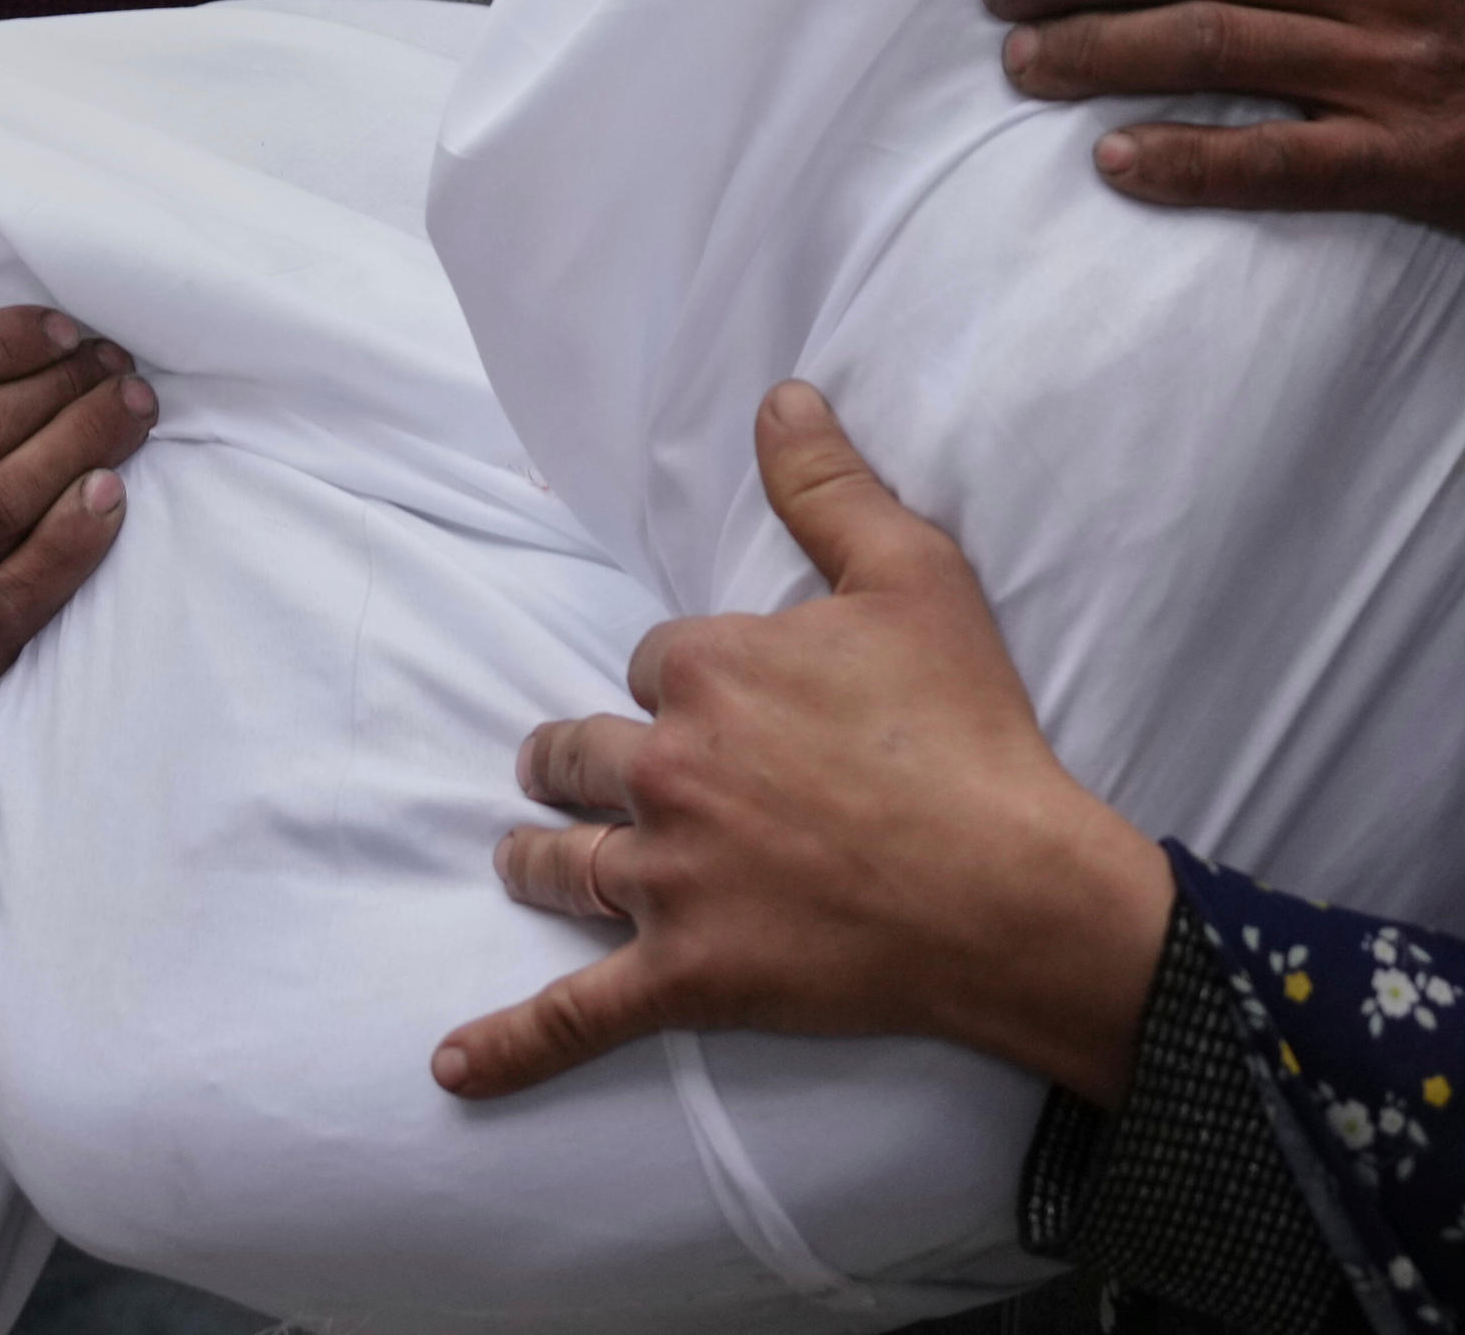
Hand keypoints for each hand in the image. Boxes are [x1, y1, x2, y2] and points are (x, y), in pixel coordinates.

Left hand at [437, 384, 1171, 1106]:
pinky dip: (511, 1044)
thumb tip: (777, 397)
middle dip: (574, 762)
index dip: (680, 681)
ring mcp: (667, 880)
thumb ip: (829, 485)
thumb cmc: (968, 731)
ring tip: (523, 857)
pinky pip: (576, 1014)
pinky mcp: (685, 976)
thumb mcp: (915, 575)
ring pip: (557, 864)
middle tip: (576, 772)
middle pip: (578, 756)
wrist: (1011, 885)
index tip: (723, 702)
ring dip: (536, 857)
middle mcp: (667, 770)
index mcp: (709, 671)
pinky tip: (453, 1068)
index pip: (648, 662)